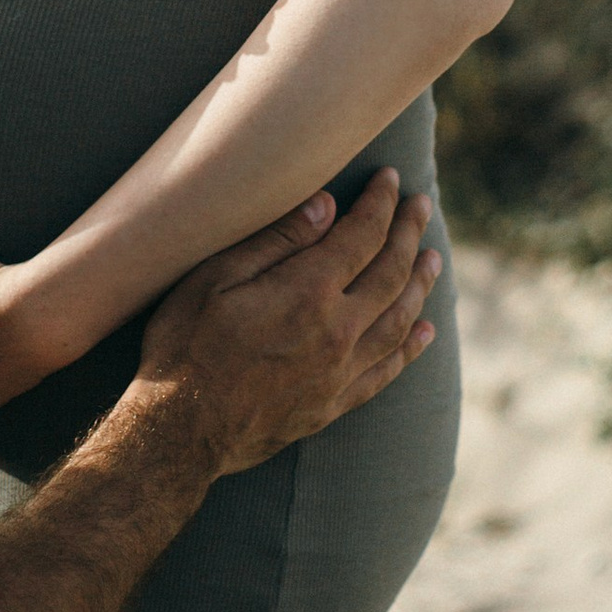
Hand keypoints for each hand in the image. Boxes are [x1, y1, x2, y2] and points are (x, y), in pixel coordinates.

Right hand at [132, 172, 440, 480]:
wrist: (178, 432)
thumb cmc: (184, 346)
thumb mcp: (214, 279)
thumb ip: (275, 242)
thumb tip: (325, 205)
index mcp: (307, 292)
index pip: (361, 235)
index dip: (380, 203)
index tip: (390, 178)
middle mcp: (336, 331)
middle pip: (391, 273)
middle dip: (409, 233)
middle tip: (421, 205)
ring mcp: (339, 372)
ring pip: (399, 320)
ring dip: (420, 284)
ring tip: (433, 258)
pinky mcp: (333, 405)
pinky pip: (386, 371)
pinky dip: (410, 348)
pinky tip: (424, 332)